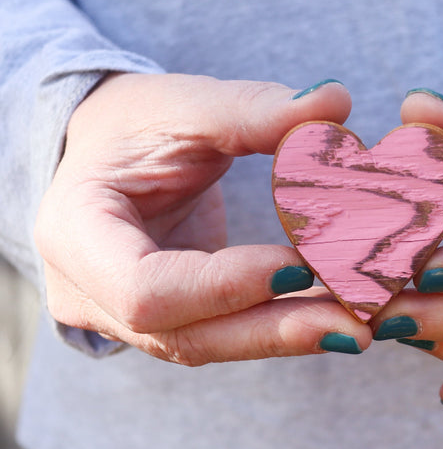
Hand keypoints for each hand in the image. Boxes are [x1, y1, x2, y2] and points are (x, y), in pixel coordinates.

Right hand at [35, 73, 371, 363]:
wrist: (108, 157)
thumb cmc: (133, 125)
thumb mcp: (181, 105)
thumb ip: (252, 108)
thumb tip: (335, 103)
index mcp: (75, 237)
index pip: (144, 290)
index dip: (226, 285)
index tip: (302, 267)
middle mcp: (92, 296)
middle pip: (187, 336)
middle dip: (275, 331)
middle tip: (358, 326)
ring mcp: (127, 320)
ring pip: (212, 346)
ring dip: (290, 337)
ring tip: (362, 327)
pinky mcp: (170, 321)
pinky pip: (226, 334)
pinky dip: (283, 327)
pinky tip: (339, 319)